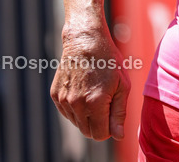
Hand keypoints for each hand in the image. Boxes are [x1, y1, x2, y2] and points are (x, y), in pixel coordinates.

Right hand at [50, 26, 130, 140]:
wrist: (85, 41)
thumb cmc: (109, 62)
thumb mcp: (123, 85)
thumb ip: (119, 113)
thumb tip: (118, 136)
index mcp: (95, 103)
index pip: (101, 135)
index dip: (110, 129)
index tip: (113, 114)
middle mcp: (76, 104)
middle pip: (88, 132)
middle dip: (99, 123)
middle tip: (106, 102)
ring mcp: (63, 100)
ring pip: (77, 123)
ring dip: (87, 116)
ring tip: (95, 92)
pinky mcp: (55, 95)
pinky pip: (67, 112)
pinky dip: (76, 107)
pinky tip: (84, 90)